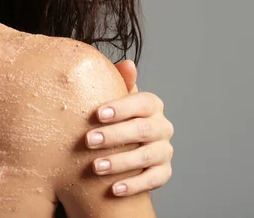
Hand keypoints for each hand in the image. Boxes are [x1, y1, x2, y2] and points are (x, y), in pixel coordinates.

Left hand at [85, 60, 173, 196]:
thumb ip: (120, 82)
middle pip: (143, 130)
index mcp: (152, 105)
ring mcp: (164, 150)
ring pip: (147, 155)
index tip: (97, 114)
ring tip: (96, 167)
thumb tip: (127, 63)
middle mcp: (162, 127)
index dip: (121, 108)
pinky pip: (153, 180)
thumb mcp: (116, 100)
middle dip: (115, 135)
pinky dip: (133, 185)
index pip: (142, 103)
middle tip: (89, 140)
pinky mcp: (163, 172)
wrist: (123, 148)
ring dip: (121, 162)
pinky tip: (114, 189)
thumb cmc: (116, 119)